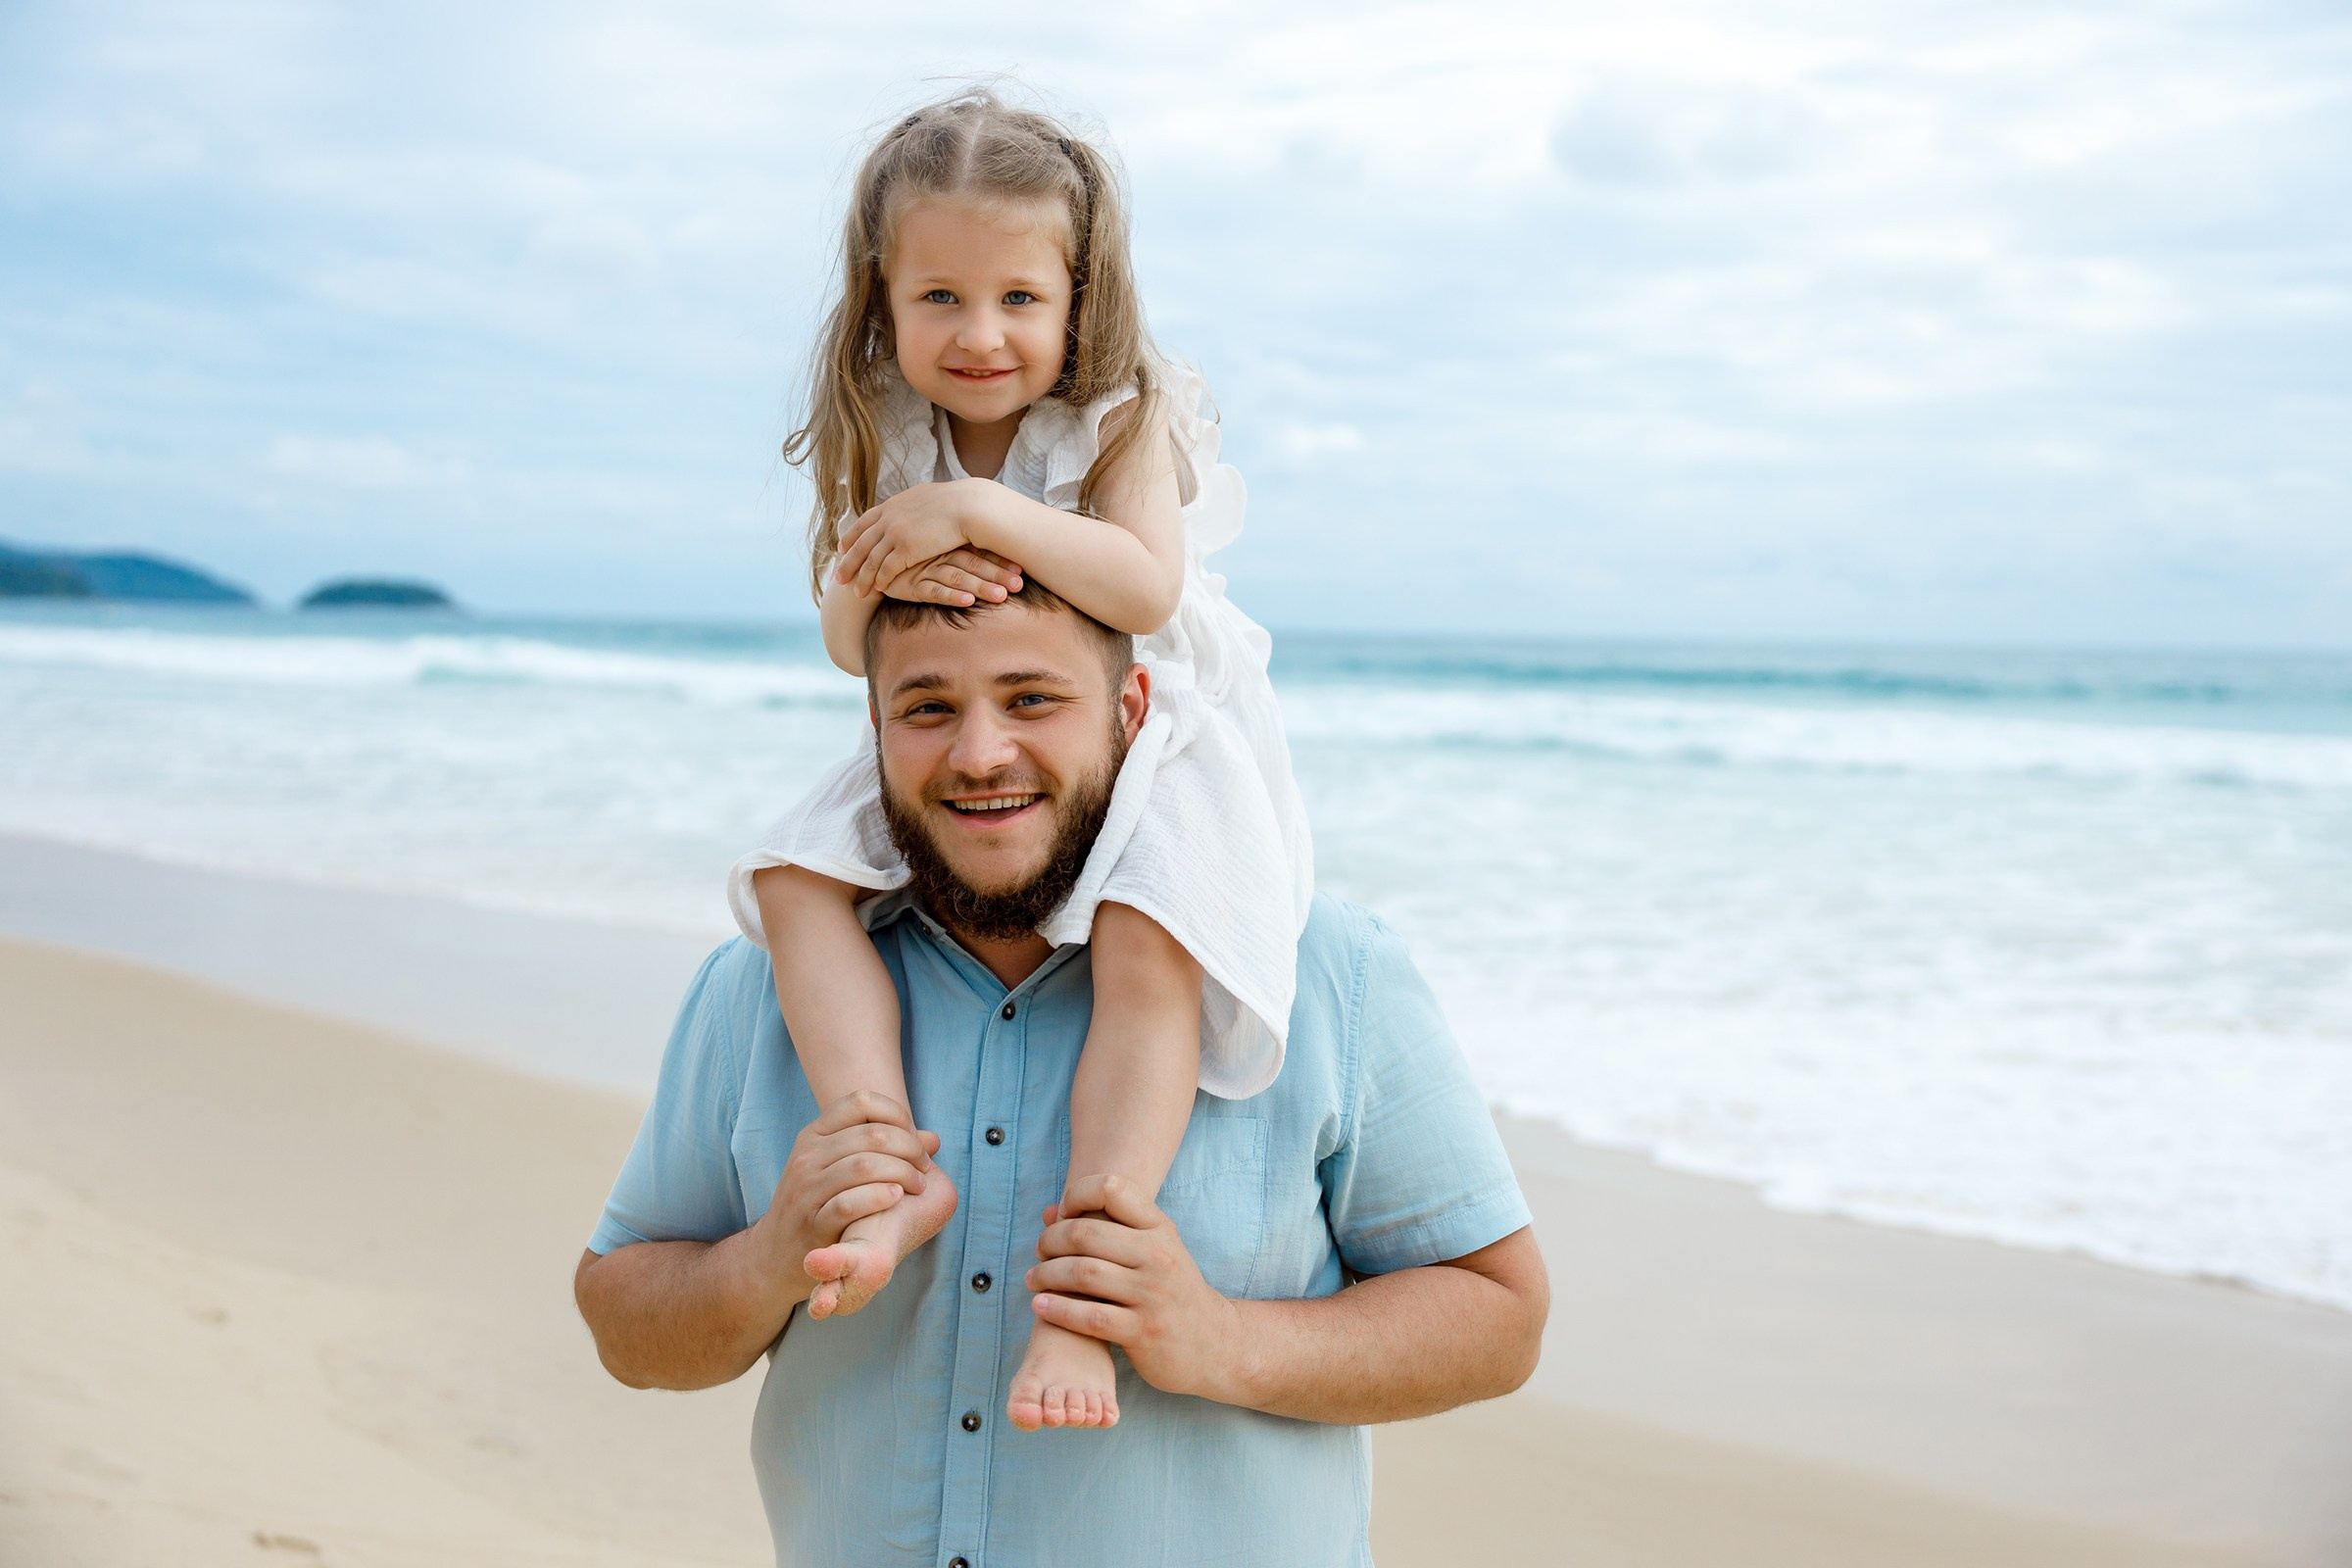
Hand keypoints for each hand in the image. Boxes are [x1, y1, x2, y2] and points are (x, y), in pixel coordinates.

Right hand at [752, 1091, 939, 1300]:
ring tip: (917, 1186)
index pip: (861, 1101)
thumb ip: (883, 1151)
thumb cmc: (817, 1206)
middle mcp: (807, 1157)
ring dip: (902, 1173)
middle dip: (910, 1147)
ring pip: (864, 1165)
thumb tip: (933, 1139)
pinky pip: (850, 1204)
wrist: (774, 1255)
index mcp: (814, 1135)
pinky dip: (879, 1197)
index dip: (897, 1114)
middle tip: (924, 1167)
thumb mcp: (839, 1169)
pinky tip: (896, 1198)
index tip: (914, 1138)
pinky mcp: (813, 1224)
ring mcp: (807, 1190)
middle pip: (871, 1134)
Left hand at [834, 480, 996, 597]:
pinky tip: (877, 590)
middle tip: (838, 577)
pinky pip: (886, 569)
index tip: (841, 547)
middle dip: (848, 561)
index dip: (852, 536)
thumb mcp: (929, 498)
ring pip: (871, 560)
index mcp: (894, 505)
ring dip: (862, 577)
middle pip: (861, 543)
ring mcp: (895, 533)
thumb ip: (916, 506)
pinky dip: (880, 580)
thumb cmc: (960, 502)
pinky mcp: (906, 549)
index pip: (865, 522)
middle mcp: (889, 518)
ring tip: (855, 592)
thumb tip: (917, 506)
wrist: (970, 505)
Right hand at [884, 546, 1025, 606]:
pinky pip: (934, 591)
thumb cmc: (917, 559)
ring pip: (957, 576)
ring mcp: (925, 568)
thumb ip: (967, 548)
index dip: (1001, 559)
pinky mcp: (911, 585)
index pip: (980, 548)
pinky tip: (967, 600)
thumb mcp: (942, 548)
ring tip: (1000, 596)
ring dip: (980, 586)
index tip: (1023, 569)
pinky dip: (952, 595)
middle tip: (1019, 585)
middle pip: (973, 562)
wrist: (877, 566)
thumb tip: (1004, 550)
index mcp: (949, 541)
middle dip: (997, 574)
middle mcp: (939, 552)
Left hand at [1025, 1174, 1248, 1403]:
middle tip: (1039, 1252)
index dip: (1076, 1195)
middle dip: (1050, 1240)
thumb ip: (1105, 1229)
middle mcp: (1158, 1256)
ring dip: (1046, 1275)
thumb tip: (1048, 1211)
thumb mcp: (1152, 1251)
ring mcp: (1151, 1295)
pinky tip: (1041, 1307)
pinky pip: (1088, 1317)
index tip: (1063, 1215)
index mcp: (1160, 1228)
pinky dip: (1057, 1310)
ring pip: (1082, 1274)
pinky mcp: (1142, 1331)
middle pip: (1086, 1233)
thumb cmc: (1173, 1292)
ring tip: (1033, 1280)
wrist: (1215, 1344)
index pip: (1111, 1188)